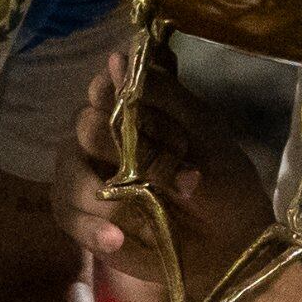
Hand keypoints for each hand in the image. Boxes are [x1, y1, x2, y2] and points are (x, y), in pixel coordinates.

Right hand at [54, 49, 272, 290]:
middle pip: (84, 127)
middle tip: (146, 168)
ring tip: (126, 213)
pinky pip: (68, 215)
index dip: (107, 91)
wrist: (233, 244)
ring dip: (96, 191)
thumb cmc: (224, 183)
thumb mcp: (204, 131)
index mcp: (137, 113)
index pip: (105, 88)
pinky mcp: (88, 219)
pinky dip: (89, 227)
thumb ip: (163, 94)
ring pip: (68, 171)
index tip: (119, 99)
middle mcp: (108, 141)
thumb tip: (116, 57)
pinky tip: (116, 239)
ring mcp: (94, 180)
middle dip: (112, 146)